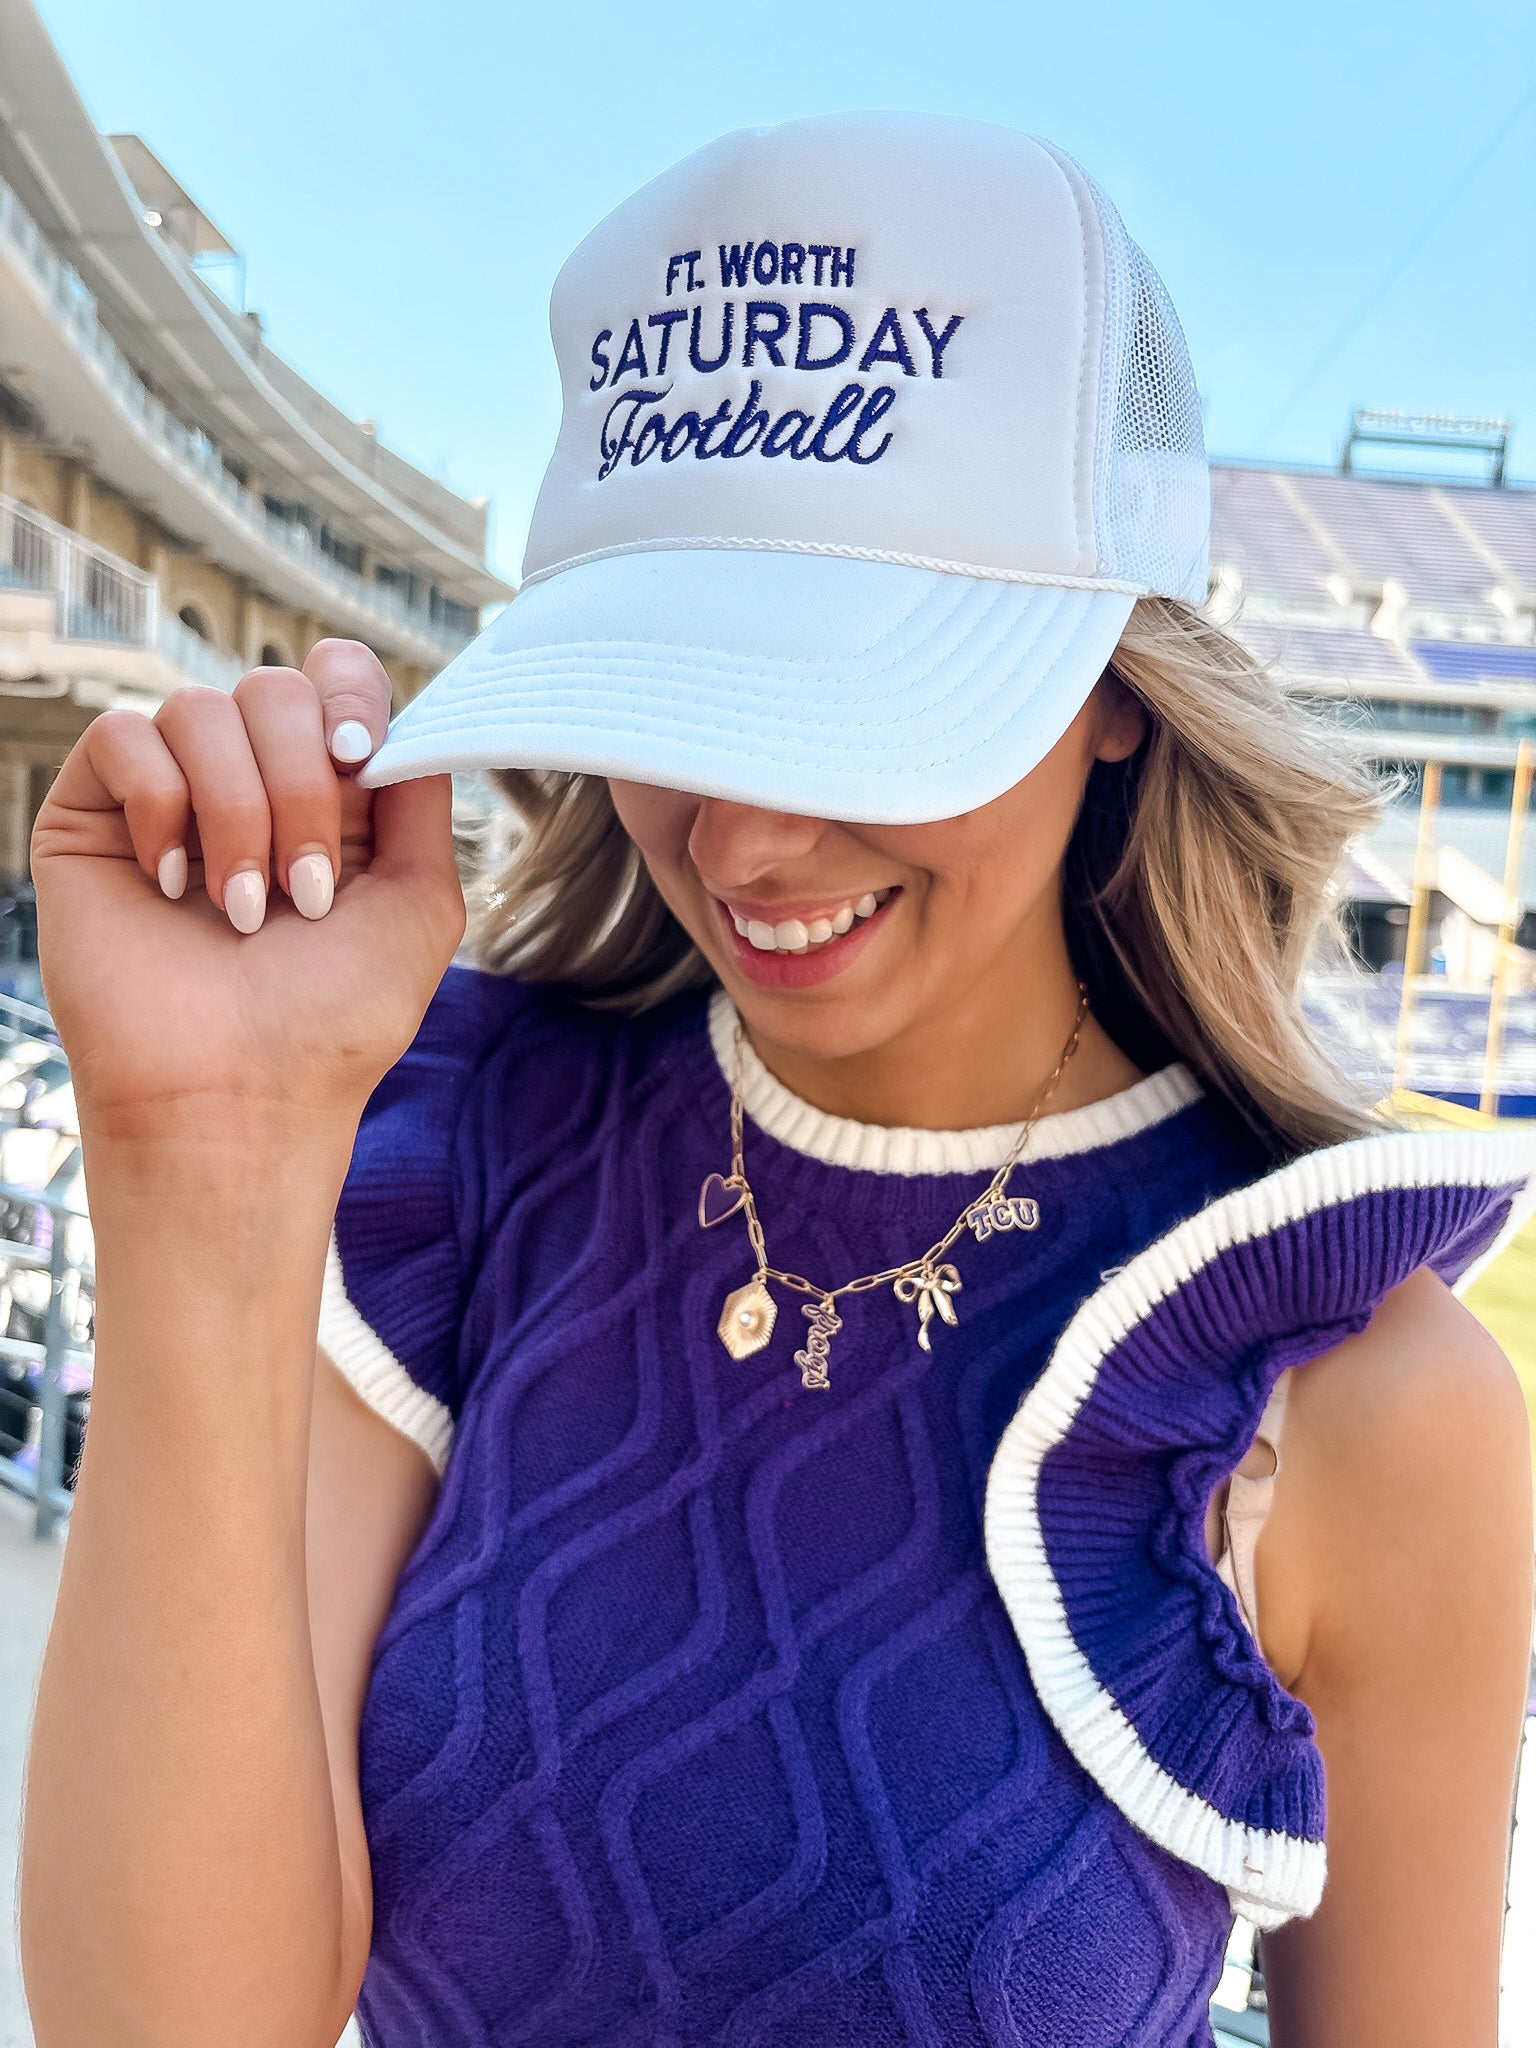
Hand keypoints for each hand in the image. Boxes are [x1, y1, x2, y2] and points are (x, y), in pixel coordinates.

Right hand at [32, 641, 465, 1140]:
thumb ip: (422, 795)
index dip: (350, 694)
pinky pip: (121, 734)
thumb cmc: (333, 1019)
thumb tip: (407, 717)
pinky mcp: (93, 818)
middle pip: (274, 686)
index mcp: (327, 792)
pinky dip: (161, 807)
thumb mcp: (419, 902)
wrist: (239, 1097)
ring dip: (240, 813)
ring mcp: (168, 796)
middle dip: (303, 785)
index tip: (362, 759)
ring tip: (243, 909)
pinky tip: (173, 887)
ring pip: (201, 708)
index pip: (332, 676)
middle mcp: (248, 783)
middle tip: (305, 890)